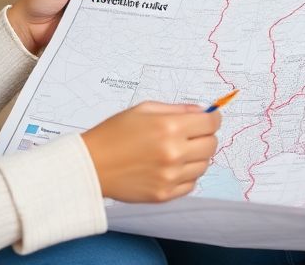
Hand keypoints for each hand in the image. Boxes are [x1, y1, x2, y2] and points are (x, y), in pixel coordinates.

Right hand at [81, 101, 222, 202]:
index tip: (209, 119)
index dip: (213, 118)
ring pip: (204, 165)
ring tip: (176, 152)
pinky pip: (192, 184)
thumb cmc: (114, 134)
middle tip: (192, 135)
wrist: (91, 165)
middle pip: (212, 144)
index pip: (211, 123)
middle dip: (206, 136)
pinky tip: (170, 167)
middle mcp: (174, 153)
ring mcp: (170, 176)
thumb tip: (202, 111)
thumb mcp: (144, 109)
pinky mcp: (164, 194)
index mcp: (170, 127)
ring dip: (196, 157)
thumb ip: (177, 109)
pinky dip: (186, 175)